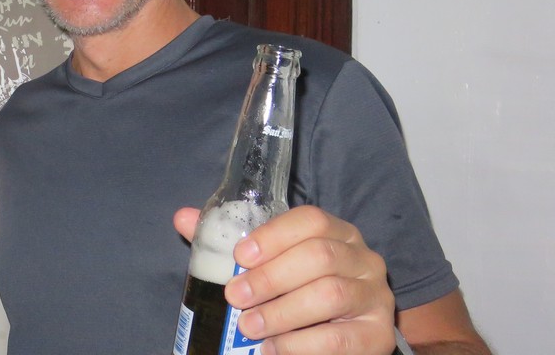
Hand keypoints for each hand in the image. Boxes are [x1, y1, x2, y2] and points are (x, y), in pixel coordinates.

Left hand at [174, 205, 395, 354]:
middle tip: (235, 297)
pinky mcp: (376, 335)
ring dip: (282, 313)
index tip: (239, 257)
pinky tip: (272, 348)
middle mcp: (363, 259)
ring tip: (248, 327)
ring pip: (330, 295)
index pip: (311, 220)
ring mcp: (374, 297)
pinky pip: (338, 339)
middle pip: (319, 256)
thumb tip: (183, 218)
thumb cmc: (297, 291)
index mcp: (337, 233)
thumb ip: (228, 242)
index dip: (273, 236)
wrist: (339, 337)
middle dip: (270, 277)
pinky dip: (299, 345)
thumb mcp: (269, 264)